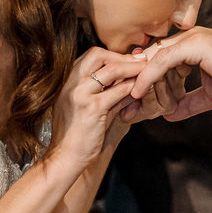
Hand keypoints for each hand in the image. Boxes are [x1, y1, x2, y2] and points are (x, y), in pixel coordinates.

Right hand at [47, 47, 144, 171]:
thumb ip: (106, 92)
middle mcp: (72, 84)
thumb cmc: (78, 135)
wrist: (65, 157)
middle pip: (98, 55)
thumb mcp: (89, 107)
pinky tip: (141, 90)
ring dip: (133, 68)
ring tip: (147, 71)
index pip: (91, 55)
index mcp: (68, 82)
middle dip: (122, 56)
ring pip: (111, 70)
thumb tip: (130, 80)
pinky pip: (118, 91)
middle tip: (141, 61)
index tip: (129, 60)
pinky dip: (132, 88)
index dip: (112, 55)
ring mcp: (81, 94)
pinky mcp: (92, 108)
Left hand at [131, 27, 211, 119]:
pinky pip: (162, 60)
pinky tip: (138, 91)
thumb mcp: (209, 95)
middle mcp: (189, 38)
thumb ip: (189, 102)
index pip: (159, 59)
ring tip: (126, 99)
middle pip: (152, 56)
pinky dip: (148, 76)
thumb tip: (170, 114)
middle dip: (135, 79)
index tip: (132, 99)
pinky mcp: (194, 44)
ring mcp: (191, 38)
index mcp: (193, 46)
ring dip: (138, 79)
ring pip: (154, 56)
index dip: (144, 79)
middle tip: (122, 102)